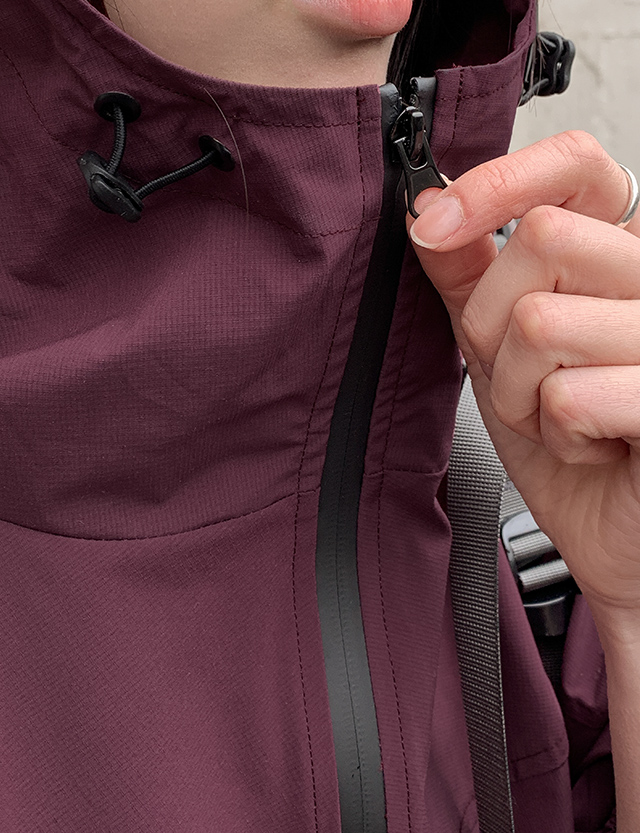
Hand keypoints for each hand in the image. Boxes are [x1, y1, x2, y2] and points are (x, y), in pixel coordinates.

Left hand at [409, 131, 639, 637]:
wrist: (615, 536)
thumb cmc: (571, 445)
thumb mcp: (500, 349)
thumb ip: (468, 276)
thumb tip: (427, 210)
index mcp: (624, 255)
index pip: (577, 167)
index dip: (499, 182)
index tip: (437, 221)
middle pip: (541, 241)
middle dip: (494, 327)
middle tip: (522, 377)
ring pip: (542, 322)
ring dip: (521, 391)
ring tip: (559, 417)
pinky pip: (572, 395)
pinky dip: (557, 434)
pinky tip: (591, 444)